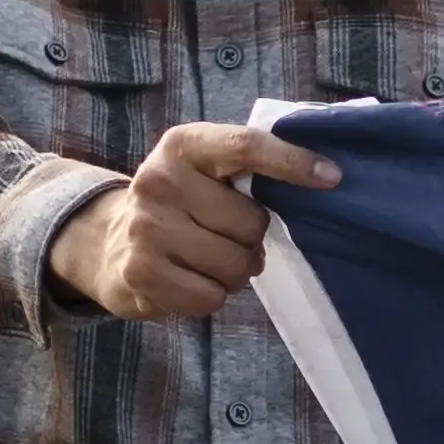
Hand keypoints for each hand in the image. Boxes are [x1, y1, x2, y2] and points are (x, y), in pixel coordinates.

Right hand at [50, 122, 341, 319]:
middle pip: (251, 222)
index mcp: (183, 146)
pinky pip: (211, 297)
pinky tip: (190, 279)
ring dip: (235, 271)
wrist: (110, 241)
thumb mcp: (206, 171)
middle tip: (228, 236)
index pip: (245, 146)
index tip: (333, 178)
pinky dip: (211, 296)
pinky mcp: (140, 271)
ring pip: (235, 265)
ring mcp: (145, 227)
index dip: (292, 162)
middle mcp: (158, 180)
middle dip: (252, 238)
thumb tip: (324, 180)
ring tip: (209, 259)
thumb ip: (250, 166)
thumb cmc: (183, 204)